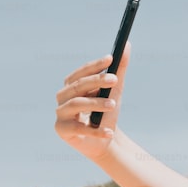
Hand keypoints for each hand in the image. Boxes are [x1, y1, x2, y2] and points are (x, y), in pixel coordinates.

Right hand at [54, 42, 130, 159]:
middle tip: (114, 80)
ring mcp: (61, 114)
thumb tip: (127, 44)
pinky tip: (109, 132)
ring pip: (76, 104)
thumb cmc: (106, 113)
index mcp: (72, 85)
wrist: (104, 142)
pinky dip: (95, 130)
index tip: (111, 58)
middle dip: (96, 82)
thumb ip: (119, 69)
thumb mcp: (115, 90)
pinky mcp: (63, 131)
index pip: (81, 72)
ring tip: (114, 104)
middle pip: (78, 86)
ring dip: (96, 103)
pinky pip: (79, 129)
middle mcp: (63, 97)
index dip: (95, 65)